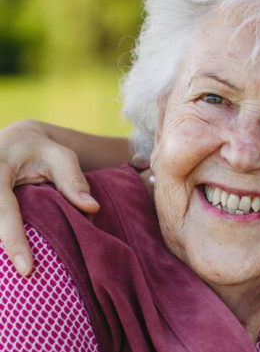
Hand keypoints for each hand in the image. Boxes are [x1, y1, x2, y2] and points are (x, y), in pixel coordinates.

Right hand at [0, 120, 99, 275]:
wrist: (16, 140)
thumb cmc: (42, 151)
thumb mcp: (60, 157)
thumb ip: (73, 179)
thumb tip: (92, 207)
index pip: (3, 209)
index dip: (13, 239)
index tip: (27, 269)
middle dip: (2, 248)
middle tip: (24, 277)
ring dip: (0, 246)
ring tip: (14, 277)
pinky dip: (2, 241)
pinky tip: (8, 268)